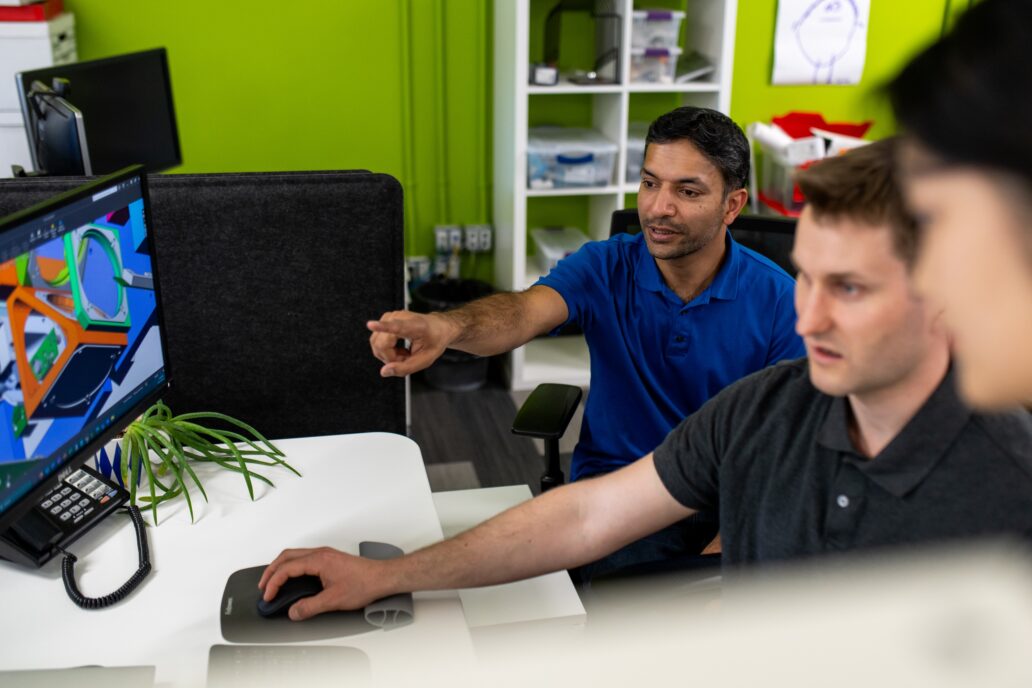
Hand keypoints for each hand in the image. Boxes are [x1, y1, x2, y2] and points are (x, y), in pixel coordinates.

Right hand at [258, 547, 389, 620]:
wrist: (382, 577)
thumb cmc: (364, 583)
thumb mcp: (334, 600)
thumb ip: (310, 607)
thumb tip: (294, 612)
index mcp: (318, 560)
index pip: (287, 568)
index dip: (274, 582)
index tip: (269, 596)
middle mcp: (320, 553)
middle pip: (286, 556)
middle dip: (271, 571)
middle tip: (264, 586)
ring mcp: (325, 554)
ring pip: (294, 555)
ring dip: (281, 567)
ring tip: (273, 582)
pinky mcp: (329, 559)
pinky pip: (303, 558)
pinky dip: (292, 567)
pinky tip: (292, 578)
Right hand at [367, 311, 453, 376]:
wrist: (438, 327)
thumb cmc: (434, 342)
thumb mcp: (425, 360)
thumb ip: (405, 368)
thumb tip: (384, 372)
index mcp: (415, 326)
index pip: (396, 327)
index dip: (382, 327)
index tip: (370, 325)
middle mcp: (399, 317)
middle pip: (382, 345)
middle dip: (391, 358)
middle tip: (407, 359)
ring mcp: (390, 316)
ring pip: (377, 344)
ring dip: (389, 355)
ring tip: (404, 353)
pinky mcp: (385, 319)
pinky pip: (377, 341)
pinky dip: (387, 350)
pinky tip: (399, 349)